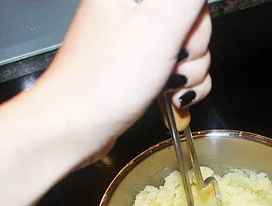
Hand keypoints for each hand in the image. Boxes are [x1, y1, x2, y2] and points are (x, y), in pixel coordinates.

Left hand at [34, 0, 211, 140]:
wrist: (76, 126)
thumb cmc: (105, 80)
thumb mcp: (158, 26)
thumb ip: (185, 0)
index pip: (190, 1)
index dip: (195, 24)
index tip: (179, 39)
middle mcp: (134, 6)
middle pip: (195, 20)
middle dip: (193, 50)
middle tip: (170, 63)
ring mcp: (139, 37)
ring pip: (193, 47)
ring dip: (191, 73)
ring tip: (167, 86)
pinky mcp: (144, 64)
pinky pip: (184, 68)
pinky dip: (186, 87)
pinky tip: (171, 96)